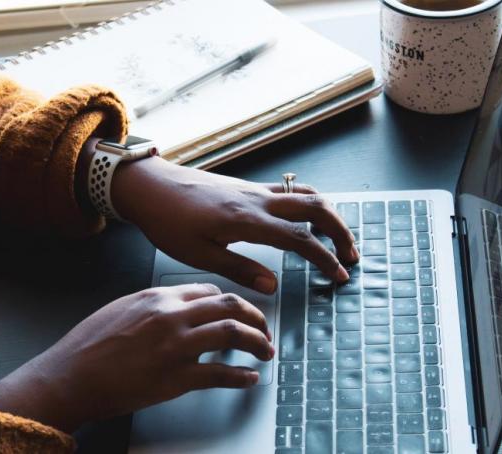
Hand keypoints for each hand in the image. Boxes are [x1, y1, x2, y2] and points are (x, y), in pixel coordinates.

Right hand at [0, 283, 273, 432]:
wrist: (70, 376)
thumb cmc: (88, 346)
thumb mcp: (121, 308)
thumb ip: (153, 306)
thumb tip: (177, 309)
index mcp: (158, 297)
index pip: (210, 291)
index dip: (231, 302)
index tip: (239, 312)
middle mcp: (172, 316)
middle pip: (230, 306)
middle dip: (256, 317)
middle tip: (264, 329)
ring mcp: (176, 346)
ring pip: (233, 334)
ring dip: (258, 342)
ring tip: (265, 351)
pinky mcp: (177, 378)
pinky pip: (221, 374)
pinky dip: (241, 377)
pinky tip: (248, 378)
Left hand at [111, 157, 358, 293]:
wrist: (150, 186)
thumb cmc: (168, 221)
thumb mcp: (199, 255)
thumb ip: (239, 270)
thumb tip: (273, 286)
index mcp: (247, 220)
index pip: (300, 239)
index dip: (324, 258)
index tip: (339, 276)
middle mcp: (257, 199)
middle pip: (315, 207)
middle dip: (340, 230)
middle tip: (351, 255)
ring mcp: (254, 189)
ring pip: (305, 194)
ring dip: (328, 214)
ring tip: (337, 238)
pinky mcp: (247, 187)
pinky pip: (289, 190)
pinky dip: (309, 204)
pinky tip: (307, 219)